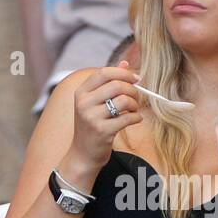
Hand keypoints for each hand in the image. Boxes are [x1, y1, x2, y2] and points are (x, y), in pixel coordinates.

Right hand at [64, 62, 142, 178]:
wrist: (83, 154)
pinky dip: (136, 117)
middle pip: (116, 85)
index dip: (123, 73)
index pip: (104, 73)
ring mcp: (91, 117)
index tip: (136, 78)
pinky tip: (135, 119)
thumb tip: (125, 63)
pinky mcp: (102, 131)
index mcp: (81, 93)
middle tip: (137, 97)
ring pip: (123, 101)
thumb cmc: (92, 125)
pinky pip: (127, 118)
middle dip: (132, 89)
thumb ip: (108, 82)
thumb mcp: (94, 102)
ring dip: (135, 104)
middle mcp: (83, 103)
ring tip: (134, 109)